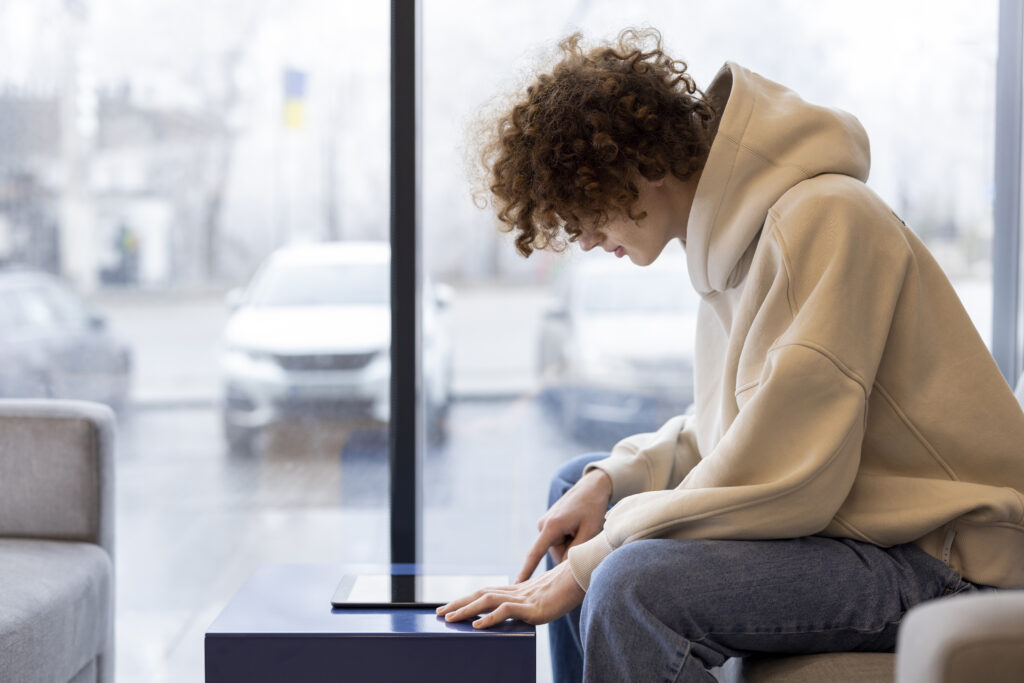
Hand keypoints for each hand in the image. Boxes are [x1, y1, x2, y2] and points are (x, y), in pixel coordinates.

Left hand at [436, 561, 584, 628]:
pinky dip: (489, 618)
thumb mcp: (546, 599)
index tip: (449, 607)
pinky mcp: (532, 608)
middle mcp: (516, 592)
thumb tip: (522, 614)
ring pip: (487, 601)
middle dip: (457, 604)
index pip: (485, 593)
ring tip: (449, 619)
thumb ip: (531, 606)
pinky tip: (477, 625)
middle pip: (480, 595)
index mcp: (517, 590)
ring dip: (465, 610)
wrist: (584, 577)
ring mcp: (523, 599)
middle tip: (437, 613)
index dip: (466, 599)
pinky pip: (506, 611)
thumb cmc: (569, 588)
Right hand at [517, 468, 611, 582]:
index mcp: (552, 527)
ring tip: (582, 528)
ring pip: (558, 548)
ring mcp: (544, 524)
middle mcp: (543, 525)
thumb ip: (575, 553)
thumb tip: (562, 571)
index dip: (526, 571)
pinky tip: (577, 526)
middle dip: (571, 551)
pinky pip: (558, 541)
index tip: (516, 585)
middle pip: (557, 554)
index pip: (536, 554)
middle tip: (586, 535)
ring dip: (571, 544)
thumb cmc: (592, 509)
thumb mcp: (589, 532)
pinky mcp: (548, 524)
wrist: (591, 487)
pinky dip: (569, 538)